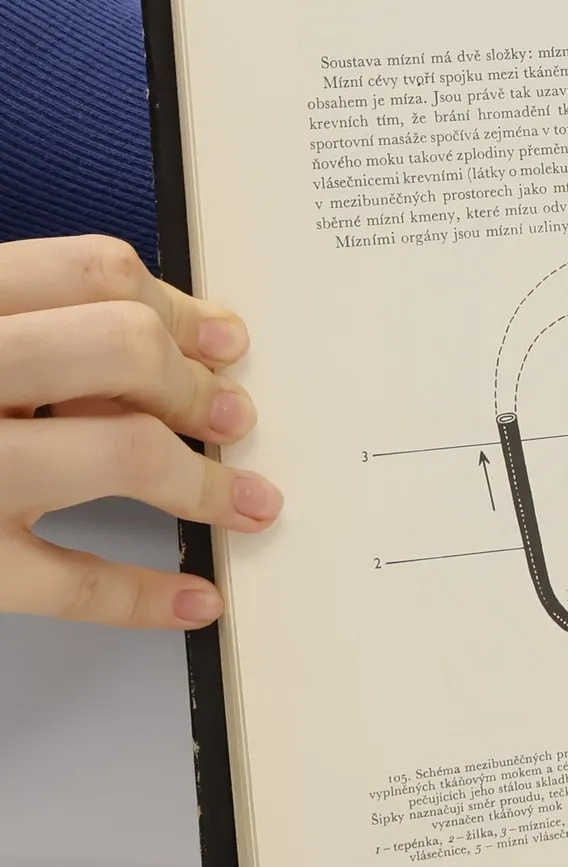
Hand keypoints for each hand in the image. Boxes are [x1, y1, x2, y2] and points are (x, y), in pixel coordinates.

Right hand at [0, 235, 279, 626]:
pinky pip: (69, 582)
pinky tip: (194, 597)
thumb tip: (171, 336)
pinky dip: (144, 596)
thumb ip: (20, 324)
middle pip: (121, 348)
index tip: (223, 339)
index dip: (177, 304)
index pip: (90, 270)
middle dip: (193, 385)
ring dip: (205, 483)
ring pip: (117, 455)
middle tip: (230, 417)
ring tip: (245, 500)